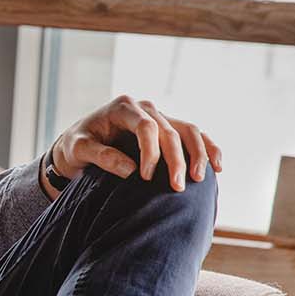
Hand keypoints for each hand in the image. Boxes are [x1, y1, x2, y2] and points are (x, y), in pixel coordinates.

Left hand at [52, 95, 222, 191]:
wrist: (79, 144)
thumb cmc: (77, 145)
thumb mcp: (78, 149)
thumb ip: (100, 156)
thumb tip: (131, 169)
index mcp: (123, 107)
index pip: (147, 127)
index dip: (151, 152)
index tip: (144, 177)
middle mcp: (145, 108)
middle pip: (170, 131)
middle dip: (176, 160)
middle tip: (176, 187)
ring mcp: (159, 117)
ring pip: (188, 130)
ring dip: (198, 155)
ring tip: (199, 180)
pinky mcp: (168, 129)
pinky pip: (194, 136)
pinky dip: (208, 149)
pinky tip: (217, 167)